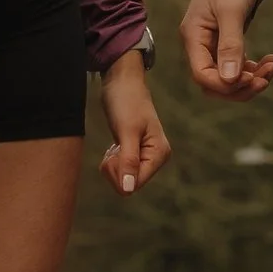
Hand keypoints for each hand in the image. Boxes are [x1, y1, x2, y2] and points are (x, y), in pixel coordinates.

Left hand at [98, 51, 172, 195]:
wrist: (120, 81)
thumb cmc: (126, 102)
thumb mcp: (126, 132)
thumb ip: (128, 161)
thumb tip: (128, 190)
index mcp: (160, 153)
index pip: (135, 183)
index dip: (119, 173)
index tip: (112, 153)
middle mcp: (156, 157)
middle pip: (129, 183)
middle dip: (115, 169)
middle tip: (113, 148)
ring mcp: (146, 156)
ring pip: (124, 177)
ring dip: (113, 164)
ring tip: (115, 144)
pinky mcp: (135, 152)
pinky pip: (121, 169)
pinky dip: (113, 160)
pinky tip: (115, 145)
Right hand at [180, 0, 272, 100]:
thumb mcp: (231, 11)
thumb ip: (230, 45)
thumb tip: (229, 79)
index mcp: (194, 37)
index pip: (202, 75)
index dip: (226, 84)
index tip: (252, 79)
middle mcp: (200, 45)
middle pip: (214, 83)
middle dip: (241, 87)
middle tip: (266, 79)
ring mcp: (212, 46)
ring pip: (227, 78)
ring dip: (251, 79)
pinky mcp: (225, 44)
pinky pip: (236, 67)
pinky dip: (253, 69)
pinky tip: (270, 61)